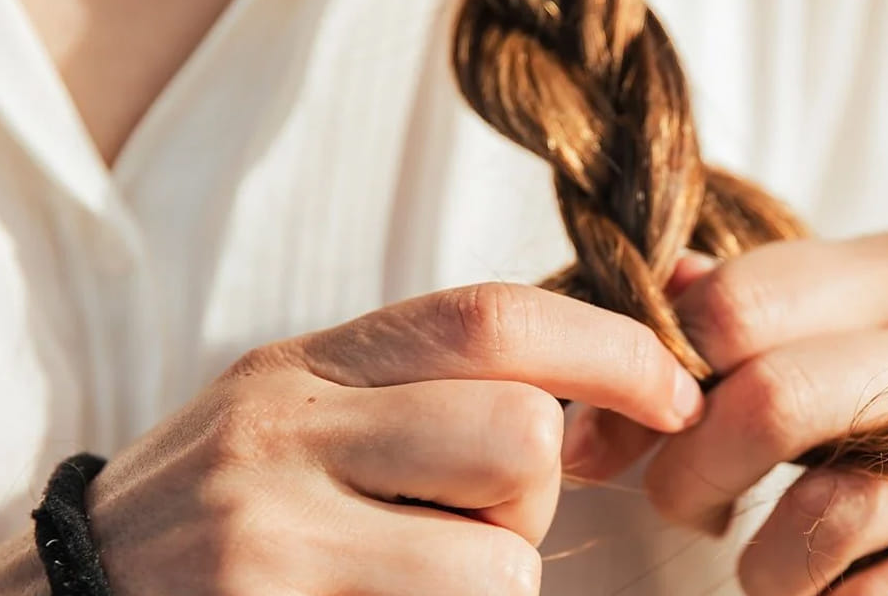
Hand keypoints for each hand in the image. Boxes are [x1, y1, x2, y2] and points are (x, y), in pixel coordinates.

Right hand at [83, 283, 702, 595]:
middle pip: (517, 431)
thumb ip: (420, 394)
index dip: (609, 347)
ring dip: (494, 577)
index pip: (491, 318)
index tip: (674, 391)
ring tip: (414, 577)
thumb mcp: (301, 418)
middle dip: (534, 490)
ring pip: (499, 556)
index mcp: (308, 363)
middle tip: (475, 519)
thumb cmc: (214, 510)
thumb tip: (594, 400)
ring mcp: (272, 533)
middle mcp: (285, 429)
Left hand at [564, 231, 887, 594]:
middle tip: (684, 508)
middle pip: (775, 398)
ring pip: (826, 515)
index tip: (629, 432)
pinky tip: (840, 592)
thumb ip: (740, 315)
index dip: (656, 378)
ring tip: (775, 567)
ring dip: (767, 565)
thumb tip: (661, 285)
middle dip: (692, 472)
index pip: (738, 305)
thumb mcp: (819, 353)